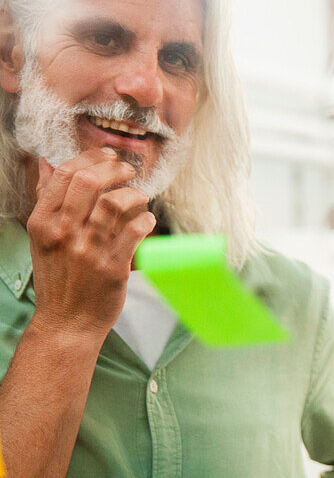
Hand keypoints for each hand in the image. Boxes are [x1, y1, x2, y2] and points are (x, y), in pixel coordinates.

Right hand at [26, 148, 156, 340]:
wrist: (67, 322)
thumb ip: (46, 200)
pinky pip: (135, 231)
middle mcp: (63, 233)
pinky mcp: (113, 267)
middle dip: (115, 169)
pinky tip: (147, 219)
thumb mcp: (41, 237)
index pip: (65, 175)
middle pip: (90, 183)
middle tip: (128, 170)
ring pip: (115, 203)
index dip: (90, 158)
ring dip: (133, 193)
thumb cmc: (58, 278)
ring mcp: (88, 250)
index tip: (107, 155)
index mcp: (43, 222)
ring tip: (140, 195)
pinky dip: (146, 219)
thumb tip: (47, 163)